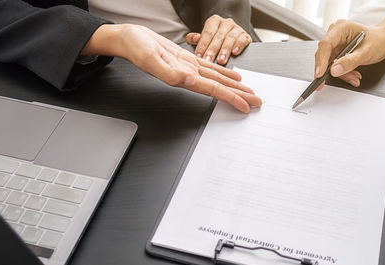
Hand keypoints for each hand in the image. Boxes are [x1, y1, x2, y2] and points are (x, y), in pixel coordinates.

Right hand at [82, 24, 260, 112]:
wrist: (128, 38)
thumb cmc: (135, 47)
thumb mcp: (150, 58)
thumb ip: (168, 72)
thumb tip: (189, 80)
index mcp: (181, 78)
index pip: (212, 91)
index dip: (230, 98)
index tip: (245, 106)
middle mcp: (188, 76)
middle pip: (220, 88)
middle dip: (240, 96)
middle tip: (257, 103)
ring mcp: (188, 68)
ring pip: (217, 80)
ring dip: (235, 87)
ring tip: (250, 93)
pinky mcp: (187, 60)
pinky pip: (210, 69)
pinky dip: (223, 73)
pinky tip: (234, 77)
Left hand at [186, 15, 251, 64]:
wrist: (231, 39)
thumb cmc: (214, 40)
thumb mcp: (202, 38)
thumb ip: (194, 38)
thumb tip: (195, 38)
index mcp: (214, 21)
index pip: (207, 33)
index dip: (202, 45)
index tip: (199, 56)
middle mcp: (226, 23)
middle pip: (218, 37)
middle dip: (212, 50)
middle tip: (208, 61)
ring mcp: (237, 29)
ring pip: (230, 39)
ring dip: (225, 50)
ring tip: (221, 61)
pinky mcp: (245, 36)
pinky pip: (242, 40)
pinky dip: (238, 46)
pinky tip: (235, 52)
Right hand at [314, 20, 384, 89]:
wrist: (384, 40)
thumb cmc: (378, 40)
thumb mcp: (367, 52)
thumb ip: (350, 61)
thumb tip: (334, 70)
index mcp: (341, 28)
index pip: (325, 44)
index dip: (321, 60)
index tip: (319, 74)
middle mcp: (335, 34)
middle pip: (324, 55)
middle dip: (329, 70)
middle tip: (326, 83)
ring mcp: (335, 44)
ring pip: (329, 63)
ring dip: (340, 73)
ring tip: (354, 77)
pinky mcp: (337, 52)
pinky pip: (335, 65)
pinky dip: (343, 73)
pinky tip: (353, 75)